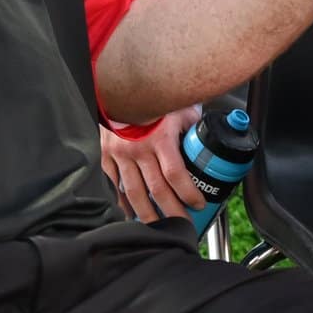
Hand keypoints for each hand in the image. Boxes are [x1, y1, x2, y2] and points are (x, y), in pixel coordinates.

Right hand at [101, 105, 207, 222]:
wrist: (117, 86)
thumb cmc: (150, 95)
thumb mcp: (177, 108)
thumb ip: (190, 124)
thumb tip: (206, 136)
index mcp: (160, 139)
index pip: (177, 175)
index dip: (189, 194)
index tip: (198, 204)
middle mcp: (139, 150)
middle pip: (157, 191)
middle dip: (172, 212)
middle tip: (182, 226)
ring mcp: (120, 155)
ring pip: (134, 193)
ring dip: (147, 214)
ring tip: (157, 227)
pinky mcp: (105, 156)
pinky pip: (113, 185)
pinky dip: (121, 202)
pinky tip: (128, 212)